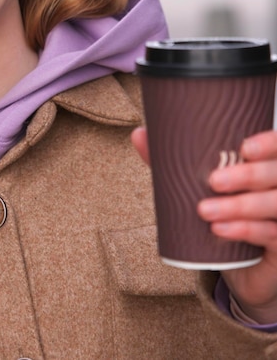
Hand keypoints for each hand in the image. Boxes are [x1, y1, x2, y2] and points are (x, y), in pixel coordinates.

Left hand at [131, 127, 276, 324]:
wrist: (244, 270)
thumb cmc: (222, 215)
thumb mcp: (199, 187)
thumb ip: (173, 161)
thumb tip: (139, 133)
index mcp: (269, 166)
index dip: (269, 143)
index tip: (243, 148)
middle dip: (248, 176)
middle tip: (213, 181)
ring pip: (275, 204)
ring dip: (240, 206)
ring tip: (204, 210)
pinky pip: (271, 234)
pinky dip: (244, 230)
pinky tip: (220, 230)